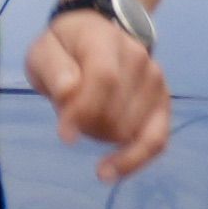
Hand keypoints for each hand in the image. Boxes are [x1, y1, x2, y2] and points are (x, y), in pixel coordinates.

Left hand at [28, 6, 171, 180]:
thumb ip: (54, 70)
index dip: (84, 111)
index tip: (65, 137)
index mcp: (106, 41)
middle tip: (70, 116)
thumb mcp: (44, 52)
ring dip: (100, 137)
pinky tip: (109, 172)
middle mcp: (139, 59)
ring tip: (87, 119)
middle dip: (86, 126)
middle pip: (115, 112)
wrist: (96, 36)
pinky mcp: (162, 103)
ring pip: (128, 131)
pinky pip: (156, 141)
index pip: (104, 79)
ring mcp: (155, 81)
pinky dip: (133, 160)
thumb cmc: (64, 49)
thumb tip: (68, 92)